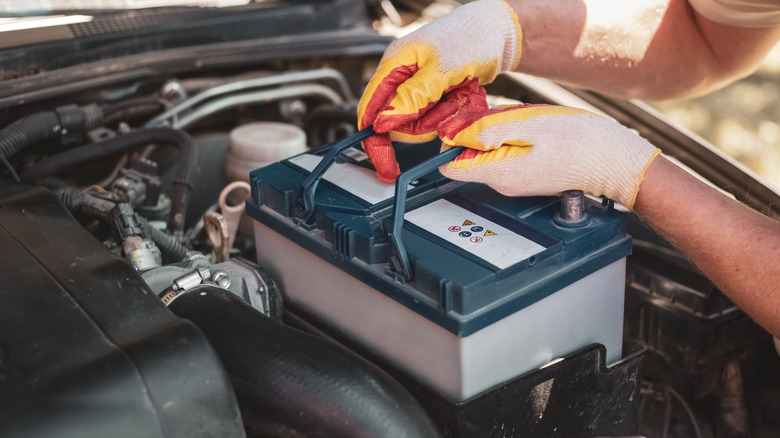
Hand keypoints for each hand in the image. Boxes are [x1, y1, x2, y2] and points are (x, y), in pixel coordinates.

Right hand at [357, 0, 521, 182]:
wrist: (499, 31)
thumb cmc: (471, 36)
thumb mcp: (442, 67)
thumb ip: (412, 96)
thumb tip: (384, 121)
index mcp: (394, 64)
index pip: (370, 109)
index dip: (375, 140)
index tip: (386, 165)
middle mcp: (402, 78)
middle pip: (398, 123)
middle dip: (424, 123)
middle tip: (448, 105)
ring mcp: (418, 88)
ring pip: (420, 124)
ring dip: (443, 116)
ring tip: (460, 94)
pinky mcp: (434, 95)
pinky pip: (437, 118)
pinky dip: (453, 112)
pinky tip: (464, 94)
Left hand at [437, 104, 660, 208]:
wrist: (616, 161)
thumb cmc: (581, 142)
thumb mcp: (530, 125)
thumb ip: (488, 130)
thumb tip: (455, 134)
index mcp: (499, 173)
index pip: (450, 165)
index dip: (451, 140)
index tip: (465, 121)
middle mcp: (503, 183)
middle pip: (471, 154)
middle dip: (480, 130)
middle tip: (507, 115)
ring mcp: (516, 181)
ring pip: (491, 151)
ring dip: (501, 131)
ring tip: (529, 123)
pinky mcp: (529, 175)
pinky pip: (509, 152)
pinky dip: (515, 137)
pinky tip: (537, 130)